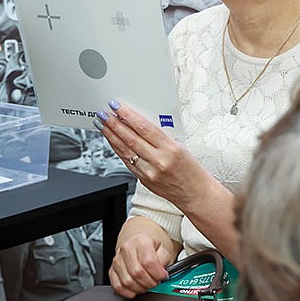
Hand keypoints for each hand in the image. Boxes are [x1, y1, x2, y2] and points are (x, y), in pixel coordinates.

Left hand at [96, 101, 213, 209]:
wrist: (196, 194)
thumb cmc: (192, 170)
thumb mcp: (181, 147)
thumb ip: (160, 137)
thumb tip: (139, 124)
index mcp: (171, 149)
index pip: (144, 128)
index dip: (128, 116)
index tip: (118, 107)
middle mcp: (159, 161)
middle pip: (130, 138)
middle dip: (114, 124)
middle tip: (104, 114)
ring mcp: (149, 172)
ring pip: (125, 150)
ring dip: (111, 136)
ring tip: (103, 125)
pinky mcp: (144, 180)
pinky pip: (126, 162)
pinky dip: (117, 150)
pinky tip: (112, 141)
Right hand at [108, 230, 174, 298]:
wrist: (138, 246)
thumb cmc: (150, 249)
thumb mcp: (162, 250)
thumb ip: (164, 261)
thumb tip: (162, 274)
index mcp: (141, 242)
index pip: (148, 261)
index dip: (157, 273)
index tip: (163, 277)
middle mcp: (126, 250)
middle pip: (137, 273)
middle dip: (150, 282)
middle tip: (155, 283)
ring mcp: (117, 260)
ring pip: (127, 281)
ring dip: (140, 288)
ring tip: (147, 285)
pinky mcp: (112, 270)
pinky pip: (117, 286)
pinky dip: (128, 292)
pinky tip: (136, 289)